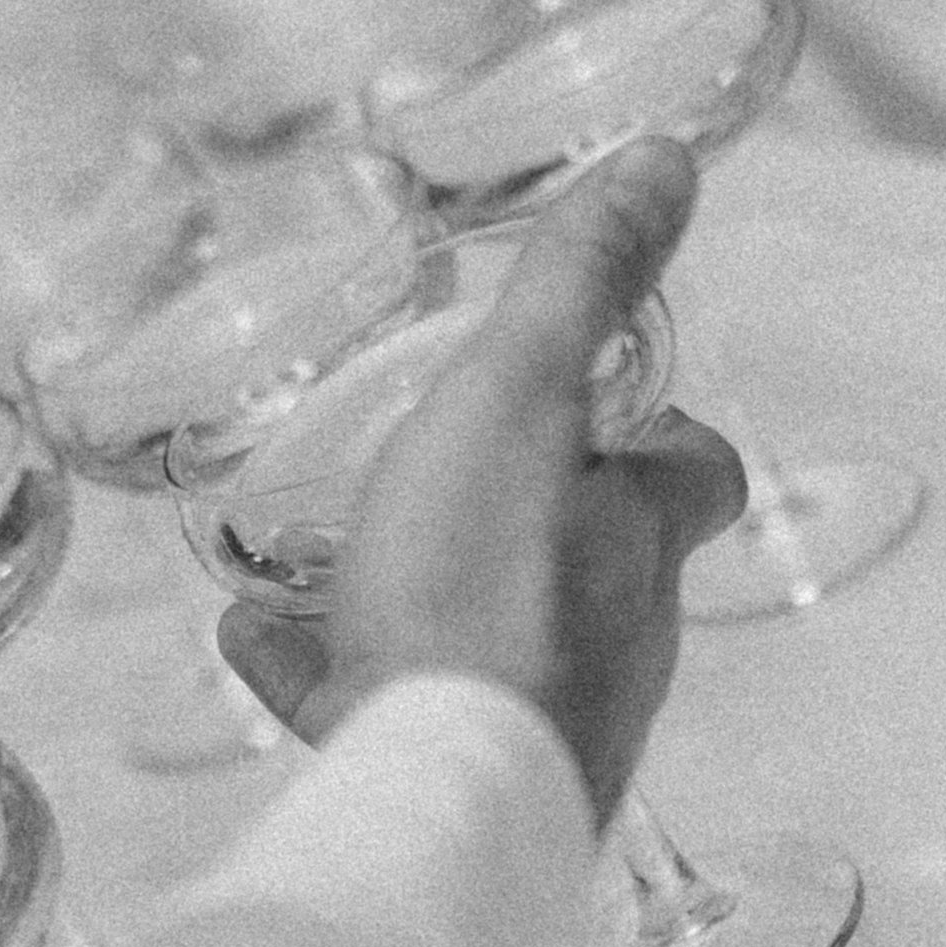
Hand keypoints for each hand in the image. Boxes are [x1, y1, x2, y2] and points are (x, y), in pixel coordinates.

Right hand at [217, 141, 747, 830]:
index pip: (693, 470)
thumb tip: (666, 161)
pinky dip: (317, 662)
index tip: (608, 396)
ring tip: (330, 547)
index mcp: (636, 538)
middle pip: (588, 559)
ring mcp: (525, 714)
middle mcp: (606, 637)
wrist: (436, 785)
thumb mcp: (520, 397)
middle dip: (524, 514)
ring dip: (416, 591)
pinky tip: (251, 631)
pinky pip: (370, 702)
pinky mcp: (438, 771)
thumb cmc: (486, 592)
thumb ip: (577, 282)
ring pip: (478, 638)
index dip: (659, 429)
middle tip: (449, 460)